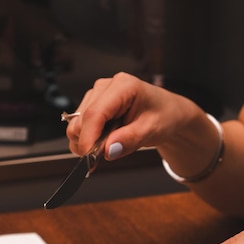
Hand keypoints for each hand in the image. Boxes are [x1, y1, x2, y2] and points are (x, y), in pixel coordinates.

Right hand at [66, 72, 193, 158]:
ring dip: (87, 141)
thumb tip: (108, 150)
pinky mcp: (92, 105)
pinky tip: (104, 140)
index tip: (88, 157)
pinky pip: (80, 126)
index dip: (88, 137)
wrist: (167, 113)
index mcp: (123, 86)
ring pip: (76, 124)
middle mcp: (106, 87)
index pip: (95, 113)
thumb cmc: (163, 115)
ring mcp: (97, 95)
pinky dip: (88, 139)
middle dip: (88, 142)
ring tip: (111, 143)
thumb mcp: (151, 130)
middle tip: (106, 154)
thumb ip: (129, 140)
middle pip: (81, 119)